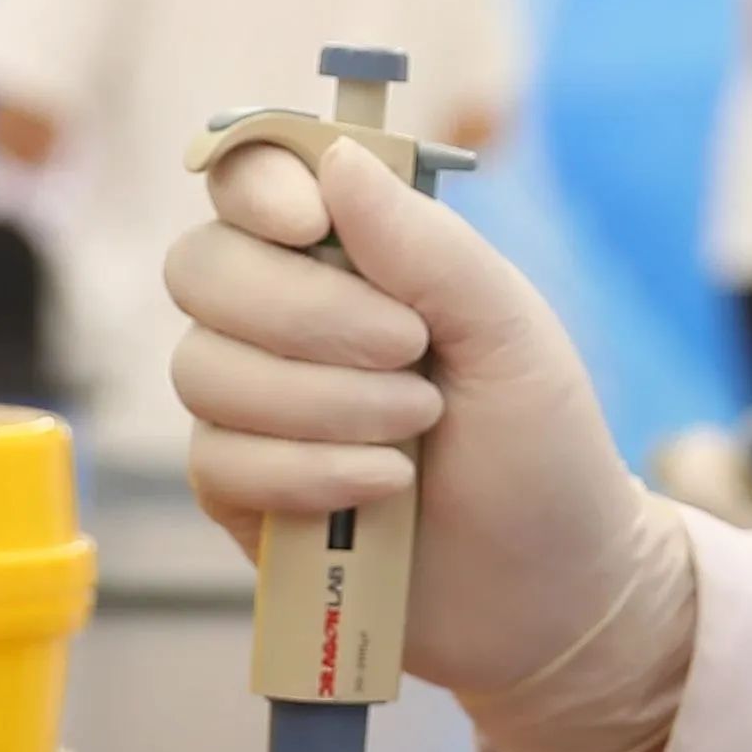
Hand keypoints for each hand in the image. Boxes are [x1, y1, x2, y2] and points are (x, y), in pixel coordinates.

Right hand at [169, 139, 693, 751]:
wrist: (549, 593)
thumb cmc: (541, 450)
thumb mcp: (511, 334)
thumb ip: (426, 247)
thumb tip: (336, 159)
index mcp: (354, 256)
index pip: (252, 177)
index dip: (256, 183)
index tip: (305, 221)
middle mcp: (285, 318)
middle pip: (202, 267)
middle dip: (305, 315)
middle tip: (411, 353)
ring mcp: (252, 405)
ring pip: (203, 369)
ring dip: (322, 404)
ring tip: (416, 432)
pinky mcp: (239, 491)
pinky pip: (217, 458)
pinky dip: (307, 472)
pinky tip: (383, 488)